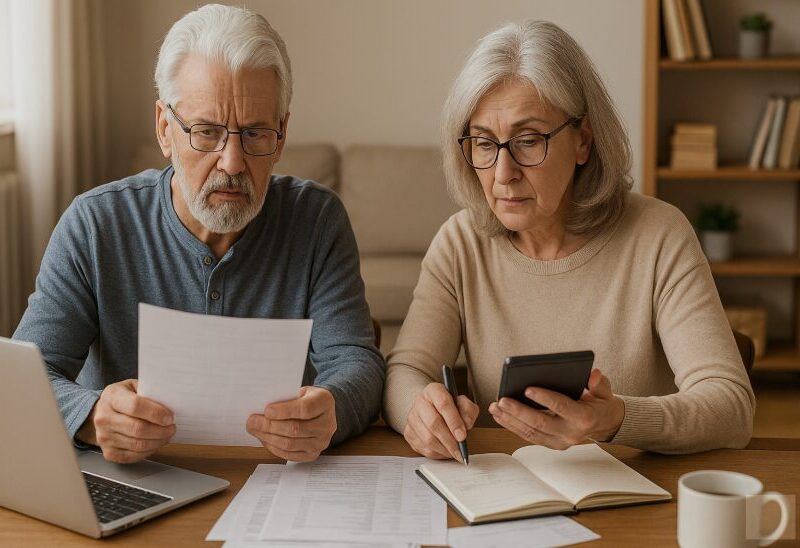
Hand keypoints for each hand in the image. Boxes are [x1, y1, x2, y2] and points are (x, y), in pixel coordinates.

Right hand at [75, 379, 175, 463]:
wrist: (100, 413)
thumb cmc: (122, 398)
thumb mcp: (133, 386)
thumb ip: (149, 392)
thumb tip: (170, 402)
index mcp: (112, 397)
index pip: (135, 406)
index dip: (156, 413)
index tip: (170, 417)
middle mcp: (104, 418)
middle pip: (138, 428)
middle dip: (161, 430)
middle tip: (172, 427)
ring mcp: (104, 437)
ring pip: (137, 444)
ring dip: (158, 441)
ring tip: (167, 435)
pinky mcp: (108, 452)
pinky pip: (133, 456)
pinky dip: (148, 451)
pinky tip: (155, 443)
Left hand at [246, 386, 335, 461]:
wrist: (322, 411)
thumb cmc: (307, 398)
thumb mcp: (301, 390)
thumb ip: (287, 398)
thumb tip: (262, 410)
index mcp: (325, 402)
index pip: (305, 409)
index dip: (284, 411)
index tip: (267, 410)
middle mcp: (327, 424)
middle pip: (295, 429)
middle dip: (269, 426)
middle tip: (252, 421)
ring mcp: (322, 441)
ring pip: (290, 444)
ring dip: (268, 438)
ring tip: (255, 430)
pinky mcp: (313, 454)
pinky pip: (290, 455)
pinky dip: (274, 448)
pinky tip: (264, 439)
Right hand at [403, 382, 478, 461]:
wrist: (432, 409)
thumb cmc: (450, 407)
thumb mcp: (463, 404)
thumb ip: (468, 410)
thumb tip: (466, 424)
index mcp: (434, 390)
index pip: (443, 404)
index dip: (454, 422)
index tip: (463, 436)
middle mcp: (420, 402)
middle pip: (434, 423)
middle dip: (450, 440)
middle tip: (461, 450)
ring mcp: (412, 418)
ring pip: (428, 439)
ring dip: (444, 449)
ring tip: (456, 453)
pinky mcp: (408, 433)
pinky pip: (423, 448)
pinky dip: (437, 454)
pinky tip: (446, 451)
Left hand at [489, 369, 624, 449]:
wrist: (604, 424)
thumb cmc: (600, 403)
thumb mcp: (604, 390)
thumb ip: (598, 382)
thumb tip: (592, 374)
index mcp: (584, 418)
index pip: (561, 406)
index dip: (544, 398)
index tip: (527, 389)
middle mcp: (571, 433)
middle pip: (540, 423)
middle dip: (519, 411)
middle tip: (502, 400)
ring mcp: (560, 441)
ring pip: (531, 432)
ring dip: (510, 420)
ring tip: (495, 407)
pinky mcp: (552, 444)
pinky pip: (529, 436)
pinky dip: (513, 426)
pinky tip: (500, 416)